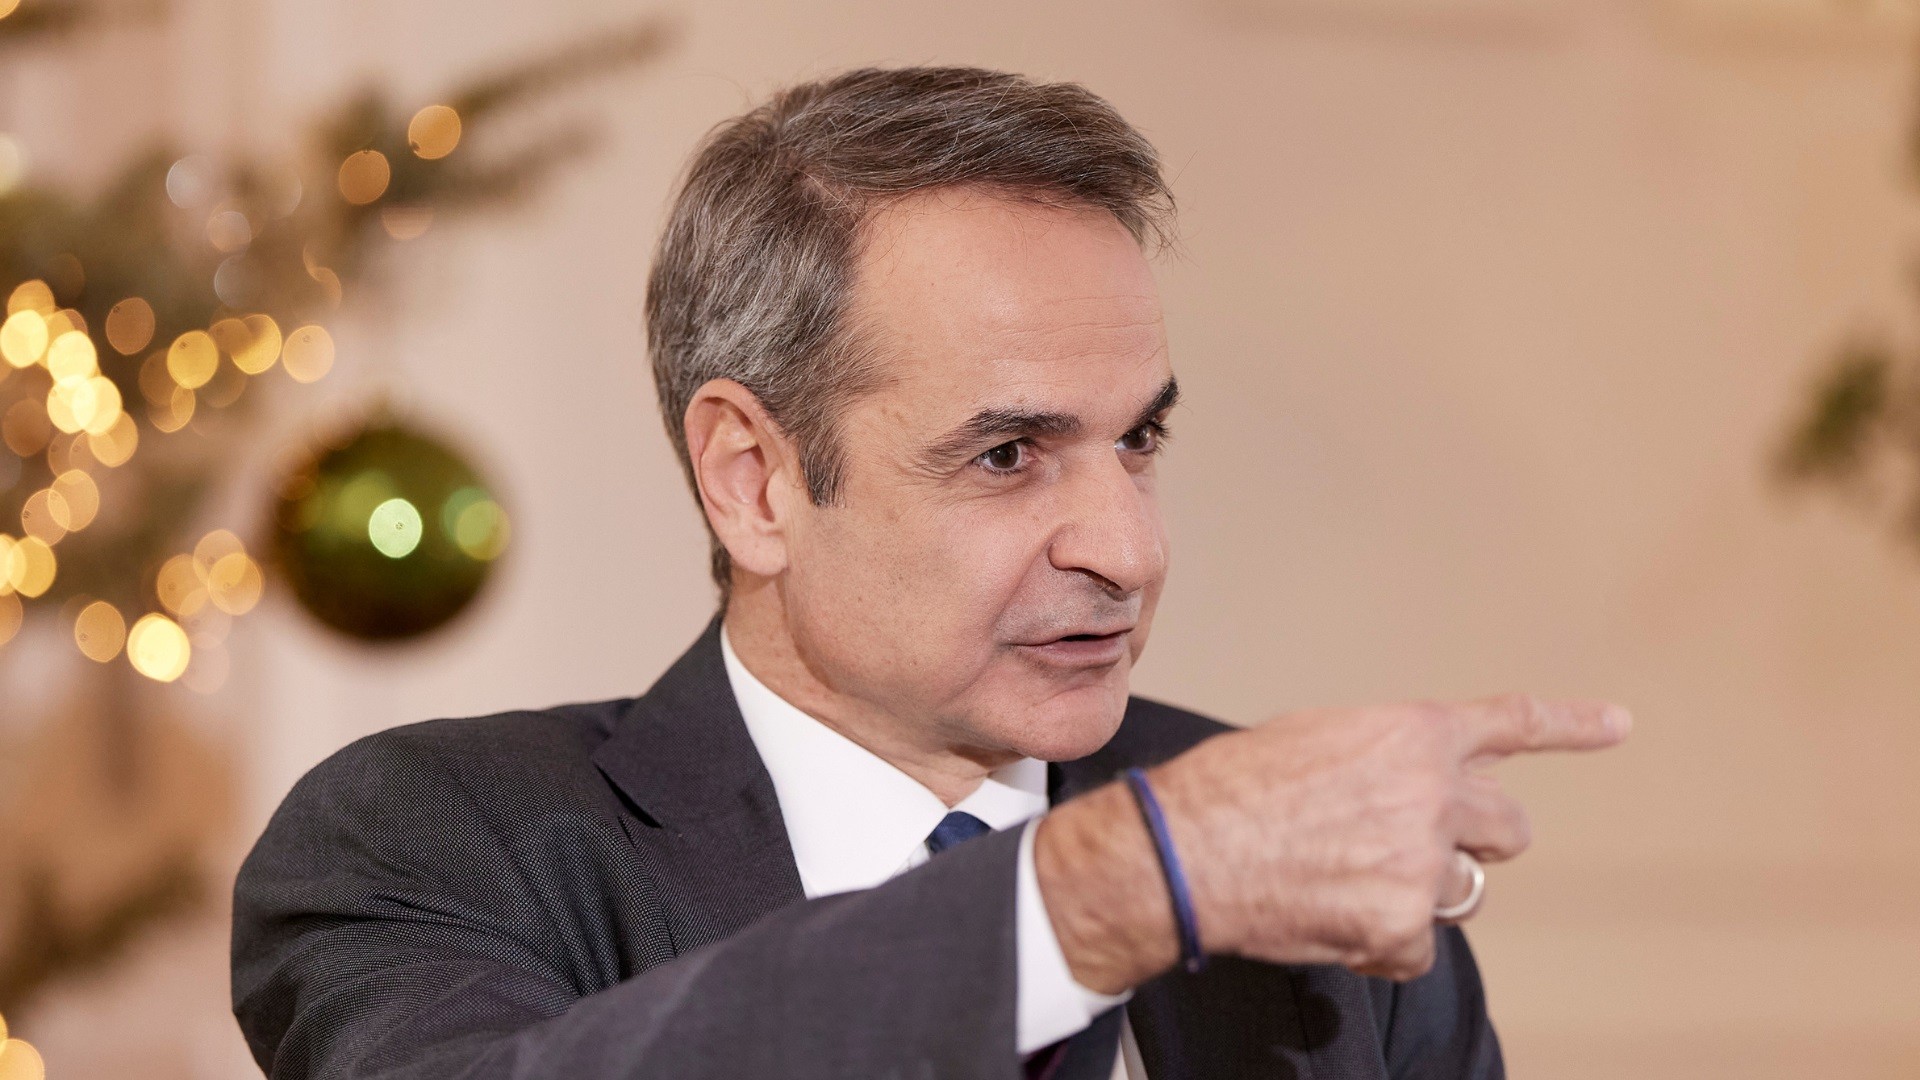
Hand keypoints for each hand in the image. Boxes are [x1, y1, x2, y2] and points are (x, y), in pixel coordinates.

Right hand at [1034, 695, 1629, 990]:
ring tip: (1343, 882)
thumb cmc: (1230, 788)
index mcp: (1412, 734)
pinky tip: (1327, 920)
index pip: (1510, 723)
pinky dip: (1381, 944)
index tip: (1618, 724)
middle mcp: (1433, 793)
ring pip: (1460, 891)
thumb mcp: (1315, 740)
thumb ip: (1381, 758)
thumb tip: (1404, 791)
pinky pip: (1417, 947)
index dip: (1571, 725)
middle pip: (1508, 825)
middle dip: (1481, 839)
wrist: (1185, 851)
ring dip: (1417, 892)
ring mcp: (1422, 862)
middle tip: (1429, 849)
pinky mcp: (1401, 925)